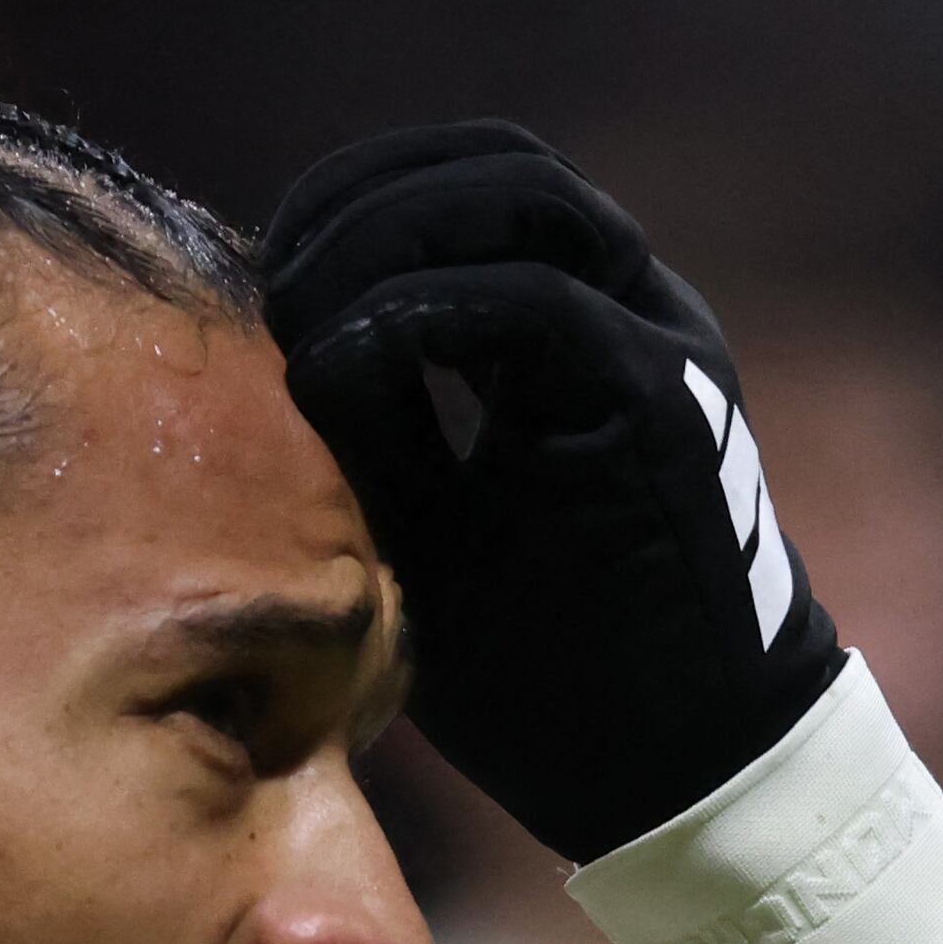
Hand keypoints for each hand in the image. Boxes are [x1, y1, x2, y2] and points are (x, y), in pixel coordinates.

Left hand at [262, 122, 848, 864]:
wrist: (679, 779)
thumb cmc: (553, 670)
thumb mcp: (426, 524)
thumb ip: (372, 422)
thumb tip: (271, 334)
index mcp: (592, 332)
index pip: (475, 188)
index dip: (354, 201)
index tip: (263, 278)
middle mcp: (640, 314)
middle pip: (501, 164)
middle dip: (363, 196)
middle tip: (273, 280)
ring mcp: (663, 348)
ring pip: (528, 196)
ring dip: (390, 232)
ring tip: (303, 310)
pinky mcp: (665, 411)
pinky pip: (539, 304)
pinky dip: (421, 314)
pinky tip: (342, 367)